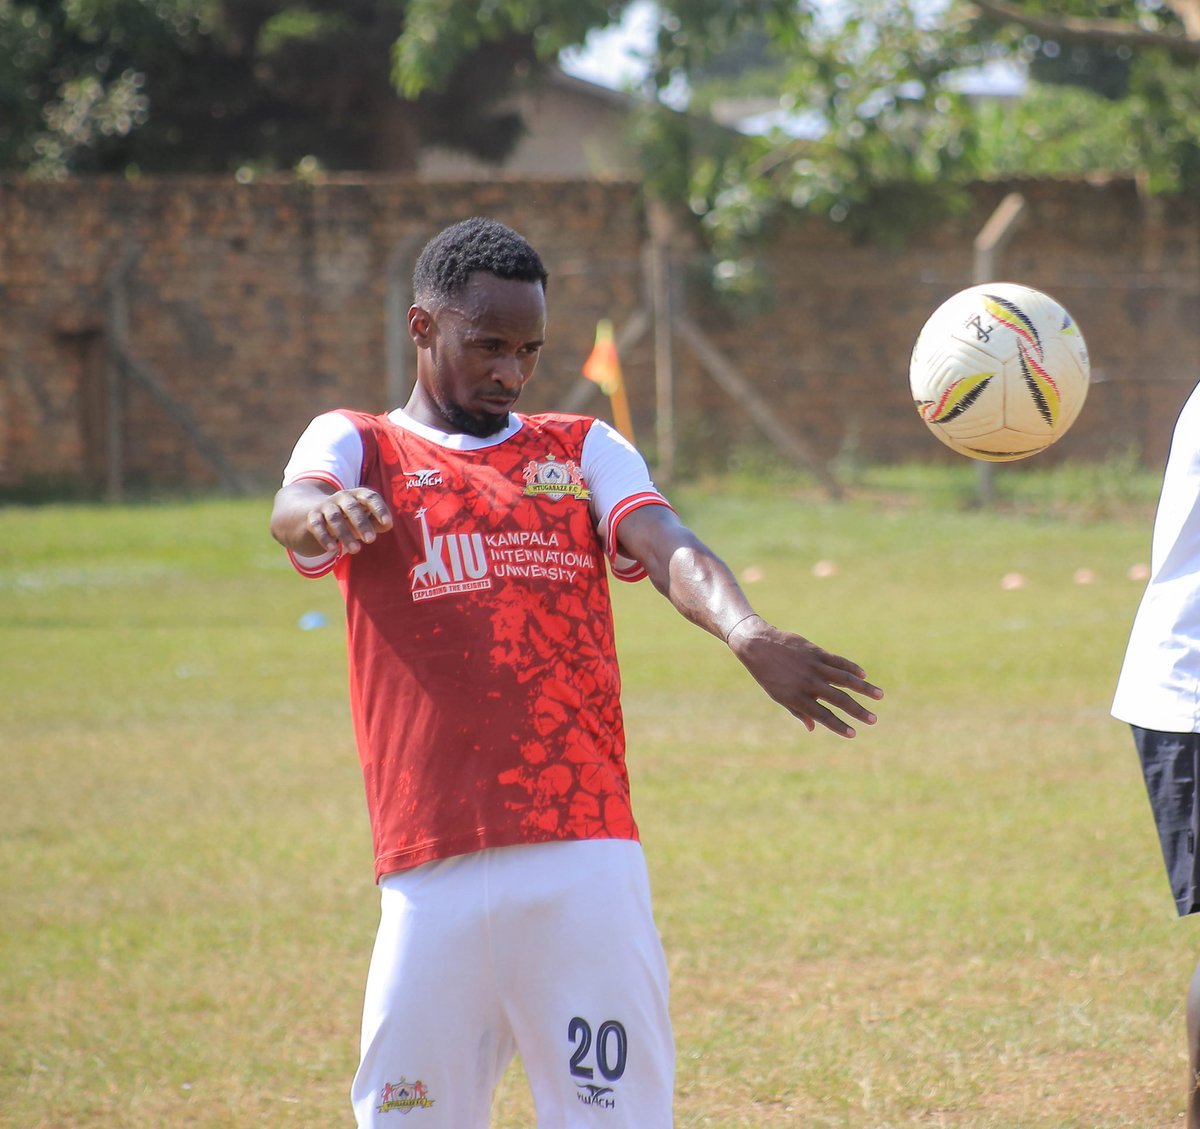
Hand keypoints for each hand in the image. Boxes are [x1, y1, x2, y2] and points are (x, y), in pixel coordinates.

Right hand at [304, 488, 392, 555]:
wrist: (319, 513)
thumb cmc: (352, 517)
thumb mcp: (366, 518)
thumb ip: (378, 522)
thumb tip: (387, 525)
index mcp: (358, 495)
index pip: (370, 497)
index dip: (379, 509)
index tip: (387, 523)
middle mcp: (342, 497)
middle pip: (351, 507)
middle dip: (361, 523)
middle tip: (371, 540)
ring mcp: (326, 506)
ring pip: (334, 517)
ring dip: (345, 533)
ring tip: (356, 550)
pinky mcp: (313, 517)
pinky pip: (317, 525)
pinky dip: (324, 537)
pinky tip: (333, 549)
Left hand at [727, 615, 882, 738]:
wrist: (757, 645)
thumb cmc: (767, 674)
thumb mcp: (778, 695)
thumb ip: (798, 711)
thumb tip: (813, 728)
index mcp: (797, 697)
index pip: (823, 715)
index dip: (839, 726)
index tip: (854, 734)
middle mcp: (808, 683)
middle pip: (839, 699)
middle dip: (858, 711)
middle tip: (874, 720)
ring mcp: (814, 666)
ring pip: (844, 678)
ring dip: (864, 688)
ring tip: (879, 695)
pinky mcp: (816, 652)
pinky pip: (838, 661)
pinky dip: (852, 667)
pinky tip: (863, 675)